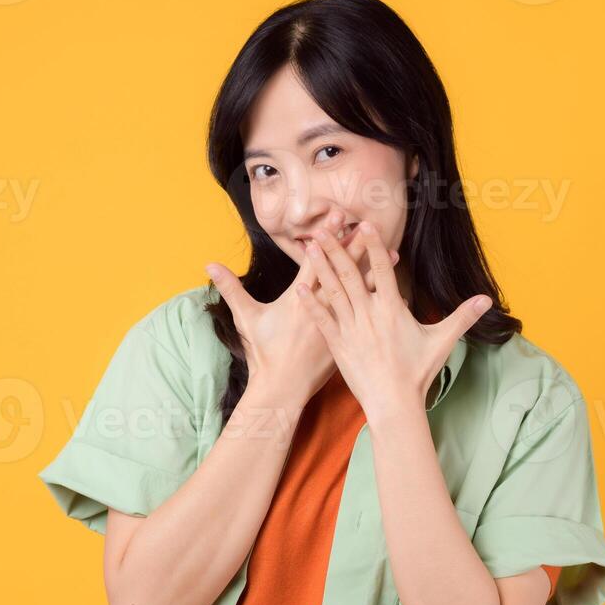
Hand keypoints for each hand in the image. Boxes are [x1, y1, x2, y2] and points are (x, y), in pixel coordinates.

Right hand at [205, 215, 402, 408]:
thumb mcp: (246, 318)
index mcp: (299, 299)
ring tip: (393, 255)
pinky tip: (395, 295)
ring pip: (360, 292)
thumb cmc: (264, 353)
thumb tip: (209, 264)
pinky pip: (366, 317)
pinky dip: (379, 304)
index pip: (315, 261)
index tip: (338, 215)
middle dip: (357, 246)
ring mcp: (336, 324)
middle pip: (343, 271)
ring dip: (377, 273)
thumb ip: (230, 288)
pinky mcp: (345, 338)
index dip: (327, 236)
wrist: (282, 388)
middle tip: (371, 225)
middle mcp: (321, 308)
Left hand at [296, 221, 491, 423]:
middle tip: (324, 228)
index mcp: (393, 309)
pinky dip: (311, 303)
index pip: (383, 270)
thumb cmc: (418, 373)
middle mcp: (369, 314)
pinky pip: (322, 319)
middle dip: (337, 248)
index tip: (364, 225)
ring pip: (334, 291)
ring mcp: (351, 329)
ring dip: (322, 268)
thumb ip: (462, 317)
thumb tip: (486, 300)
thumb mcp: (442, 341)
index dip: (374, 245)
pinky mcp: (338, 344)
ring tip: (310, 247)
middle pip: (351, 274)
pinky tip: (300, 287)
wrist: (394, 403)